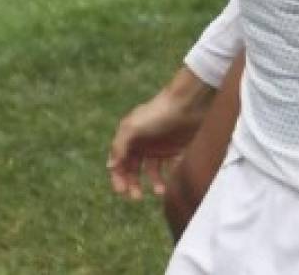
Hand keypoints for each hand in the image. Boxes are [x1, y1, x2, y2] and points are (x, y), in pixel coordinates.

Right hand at [107, 73, 212, 201]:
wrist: (188, 102)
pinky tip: (171, 180)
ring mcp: (160, 146)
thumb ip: (120, 146)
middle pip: (134, 170)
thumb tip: (110, 166)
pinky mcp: (177, 148)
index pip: (119, 163)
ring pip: (153, 171)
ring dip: (154, 182)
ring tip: (160, 191)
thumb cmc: (158, 112)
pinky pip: (171, 166)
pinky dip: (170, 175)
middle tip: (137, 197)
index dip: (118, 178)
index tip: (122, 191)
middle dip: (133, 184)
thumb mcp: (133, 127)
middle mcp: (143, 144)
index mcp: (129, 138)